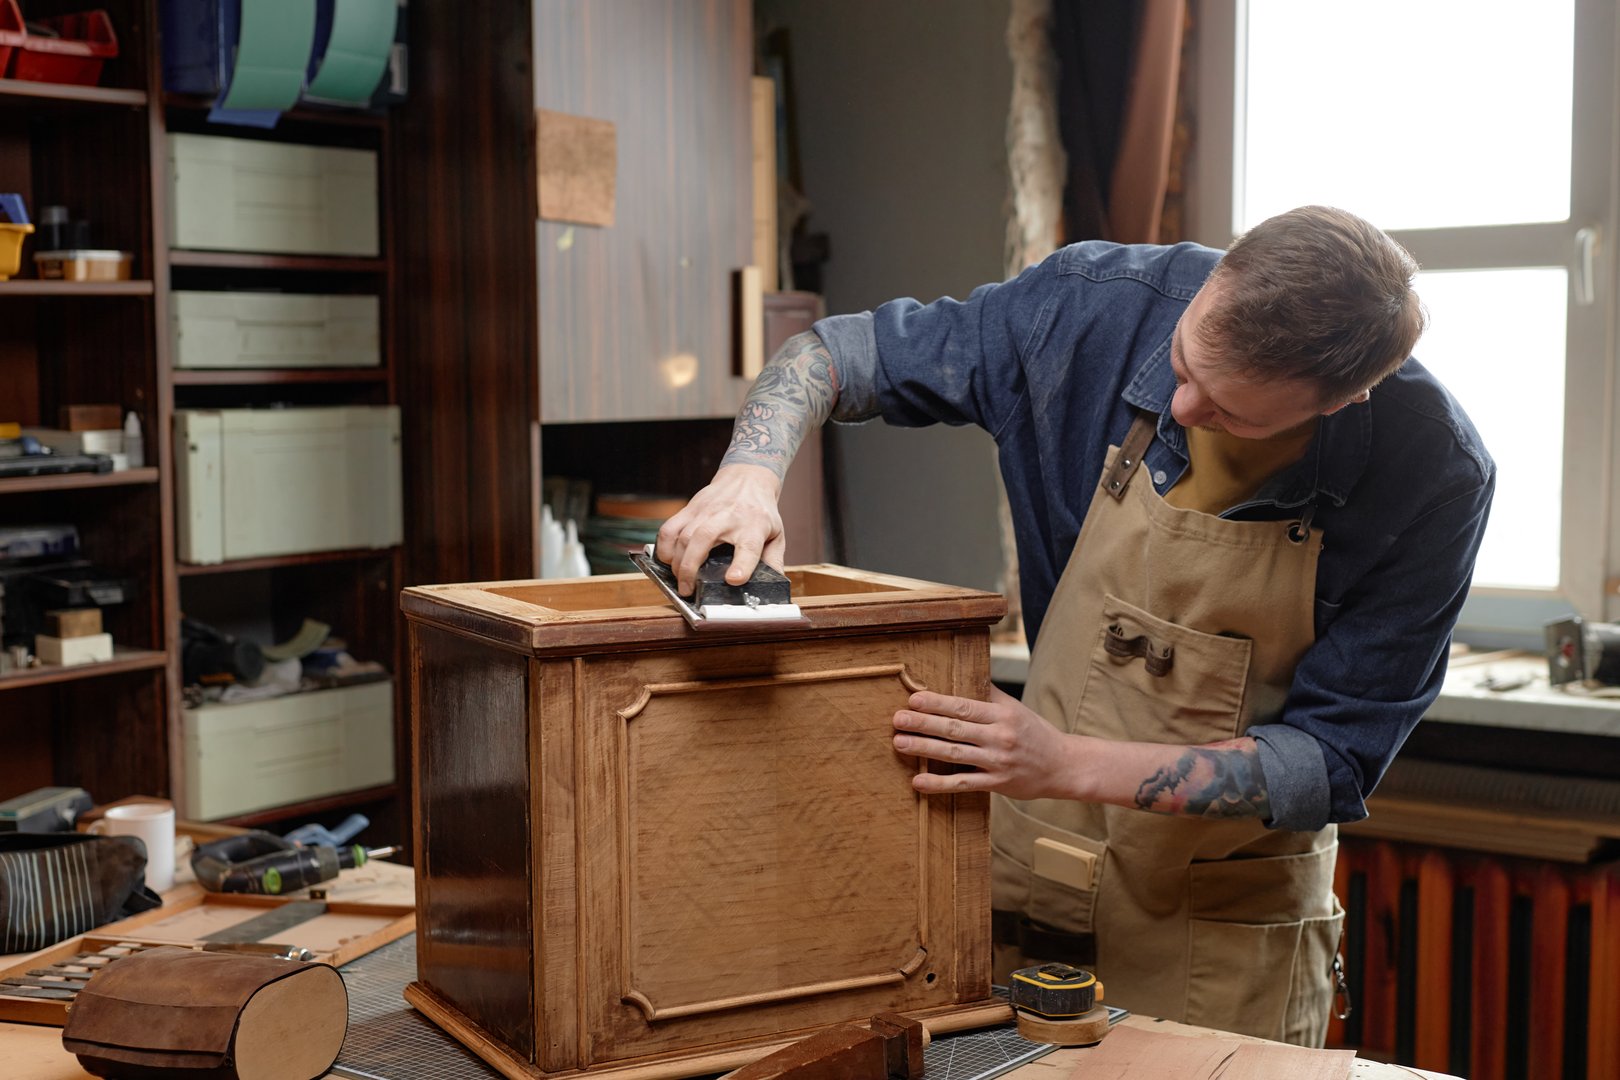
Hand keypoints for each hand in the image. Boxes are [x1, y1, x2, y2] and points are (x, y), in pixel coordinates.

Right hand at [655, 464, 785, 593]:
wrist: (747, 478)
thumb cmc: (760, 511)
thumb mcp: (775, 535)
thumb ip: (773, 561)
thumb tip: (772, 585)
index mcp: (754, 526)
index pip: (748, 546)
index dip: (741, 565)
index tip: (733, 579)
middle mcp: (728, 517)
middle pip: (703, 539)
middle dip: (691, 567)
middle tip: (688, 589)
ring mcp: (705, 511)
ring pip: (682, 535)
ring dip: (676, 562)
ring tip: (679, 579)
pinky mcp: (689, 509)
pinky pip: (668, 528)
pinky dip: (663, 547)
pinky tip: (668, 560)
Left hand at [893, 686, 1079, 799]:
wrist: (1064, 765)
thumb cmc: (1034, 733)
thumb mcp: (1014, 708)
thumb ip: (989, 694)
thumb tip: (965, 670)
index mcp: (1002, 715)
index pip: (964, 706)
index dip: (938, 703)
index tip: (914, 699)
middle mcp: (1000, 736)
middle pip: (955, 728)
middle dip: (924, 723)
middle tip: (897, 719)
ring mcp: (998, 762)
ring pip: (955, 754)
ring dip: (924, 749)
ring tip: (900, 744)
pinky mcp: (998, 784)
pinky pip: (964, 784)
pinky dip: (939, 784)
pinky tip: (918, 782)